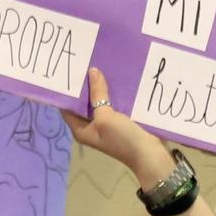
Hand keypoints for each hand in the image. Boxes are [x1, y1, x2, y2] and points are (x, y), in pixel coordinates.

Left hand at [63, 65, 175, 187]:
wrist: (149, 154)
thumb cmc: (122, 139)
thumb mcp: (105, 116)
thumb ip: (97, 95)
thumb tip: (92, 71)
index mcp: (81, 129)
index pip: (67, 108)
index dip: (66, 91)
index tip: (67, 72)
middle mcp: (91, 126)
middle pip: (83, 103)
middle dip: (84, 85)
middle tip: (84, 61)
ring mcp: (106, 123)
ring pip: (99, 101)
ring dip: (100, 86)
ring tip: (99, 63)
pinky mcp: (120, 119)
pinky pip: (114, 102)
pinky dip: (113, 91)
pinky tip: (115, 75)